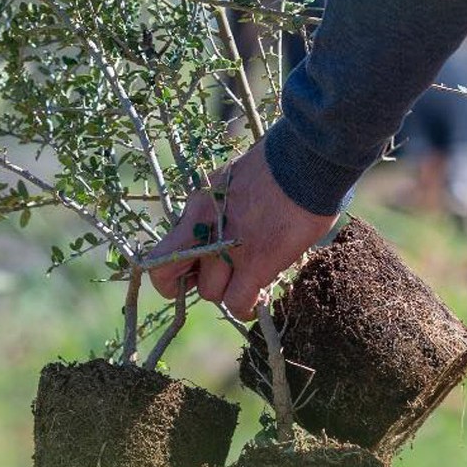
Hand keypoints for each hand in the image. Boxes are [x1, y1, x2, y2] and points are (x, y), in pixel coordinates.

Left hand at [147, 138, 337, 319]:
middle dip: (201, 281)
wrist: (305, 159)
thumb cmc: (277, 164)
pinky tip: (258, 297)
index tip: (193, 273)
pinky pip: (238, 302)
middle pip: (178, 278)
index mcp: (198, 207)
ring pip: (212, 294)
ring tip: (251, 280)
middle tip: (226, 275)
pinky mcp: (256, 263)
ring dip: (230, 292)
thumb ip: (218, 209)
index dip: (172, 274)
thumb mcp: (231, 181)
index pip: (161, 256)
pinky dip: (246, 307)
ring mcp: (228, 249)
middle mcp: (205, 230)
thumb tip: (221, 228)